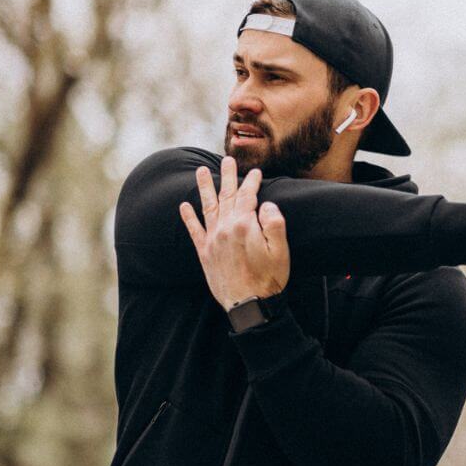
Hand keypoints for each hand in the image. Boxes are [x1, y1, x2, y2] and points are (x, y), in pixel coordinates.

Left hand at [178, 155, 290, 310]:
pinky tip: (184, 206)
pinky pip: (194, 230)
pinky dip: (189, 217)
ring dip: (205, 188)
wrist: (249, 305)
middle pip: (226, 196)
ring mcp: (213, 240)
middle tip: (228, 160)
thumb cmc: (269, 279)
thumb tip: (265, 205)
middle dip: (228, 177)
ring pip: (208, 207)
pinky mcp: (205, 253)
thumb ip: (275, 223)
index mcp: (245, 225)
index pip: (247, 196)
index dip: (252, 182)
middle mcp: (225, 228)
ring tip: (201, 171)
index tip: (256, 171)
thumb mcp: (281, 250)